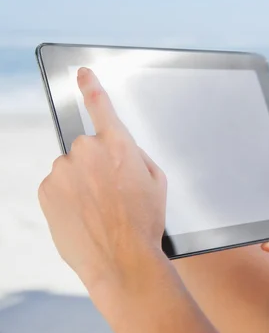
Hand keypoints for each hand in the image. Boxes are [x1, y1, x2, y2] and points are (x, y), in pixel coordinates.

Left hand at [38, 68, 167, 289]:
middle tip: (111, 193)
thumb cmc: (144, 223)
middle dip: (96, 164)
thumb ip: (136, 156)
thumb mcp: (156, 183)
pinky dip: (67, 197)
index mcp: (118, 146)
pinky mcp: (46, 190)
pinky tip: (84, 216)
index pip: (101, 106)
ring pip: (70, 168)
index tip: (82, 73)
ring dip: (81, 182)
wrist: (122, 259)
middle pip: (86, 148)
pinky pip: (57, 186)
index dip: (91, 86)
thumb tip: (121, 150)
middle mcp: (86, 151)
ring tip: (99, 210)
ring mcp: (62, 170)